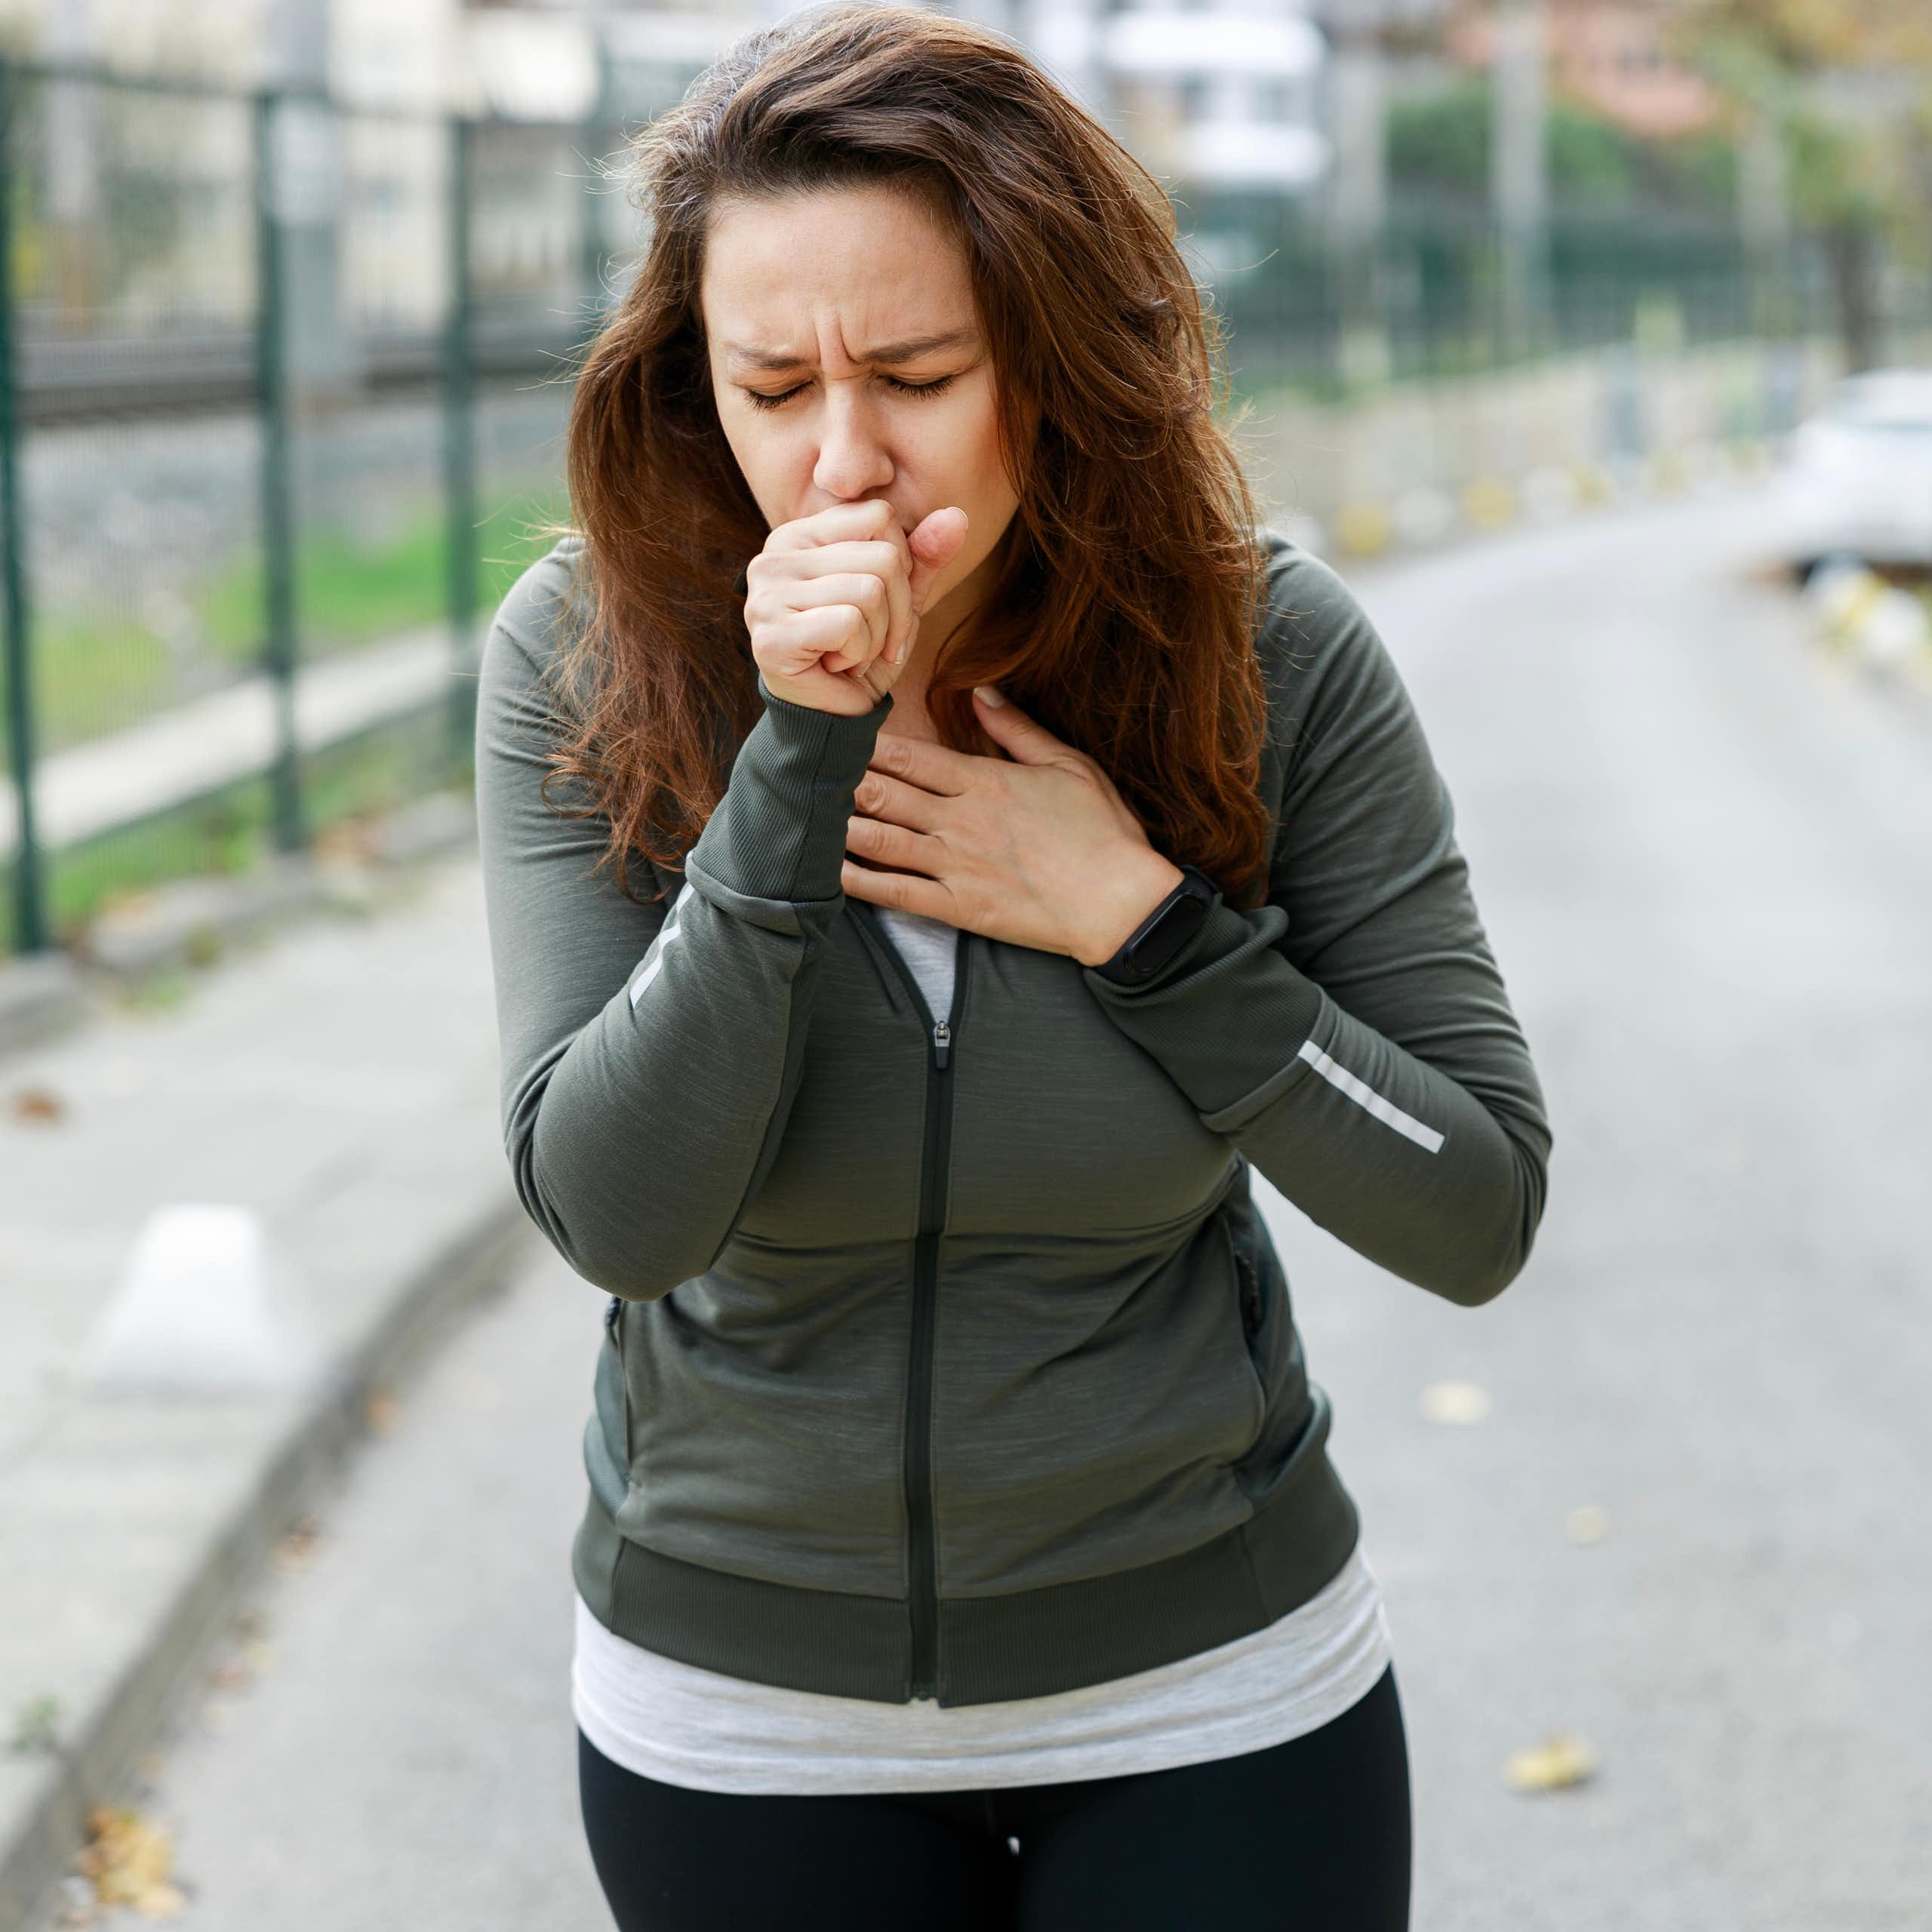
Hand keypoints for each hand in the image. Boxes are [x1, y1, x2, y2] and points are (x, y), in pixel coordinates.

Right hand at [743, 498, 969, 715]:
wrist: (829, 719)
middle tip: (871, 641)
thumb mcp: (900, 601)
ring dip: (877, 636)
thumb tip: (957, 516)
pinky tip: (836, 666)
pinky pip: (850, 623)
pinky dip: (859, 654)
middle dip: (897, 611)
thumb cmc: (860, 654)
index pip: (879, 516)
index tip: (883, 605)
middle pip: (882, 556)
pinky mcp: (772, 634)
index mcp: (800, 535)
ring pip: (870, 590)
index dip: (901, 566)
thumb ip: (924, 557)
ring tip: (851, 654)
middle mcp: (773, 556)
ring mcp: (766, 594)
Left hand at [842, 686, 1187, 964]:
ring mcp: (956, 865)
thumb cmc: (1103, 831)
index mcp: (984, 782)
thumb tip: (981, 693)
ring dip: (841, 826)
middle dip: (842, 781)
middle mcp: (960, 820)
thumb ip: (1018, 729)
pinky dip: (859, 882)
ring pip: (880, 840)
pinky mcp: (959, 908)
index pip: (909, 756)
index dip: (866, 744)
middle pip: (884, 794)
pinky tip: (831, 872)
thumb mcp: (1068, 764)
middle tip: (808, 772)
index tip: (838, 734)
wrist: (1121, 903)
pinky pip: (896, 893)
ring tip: (808, 816)